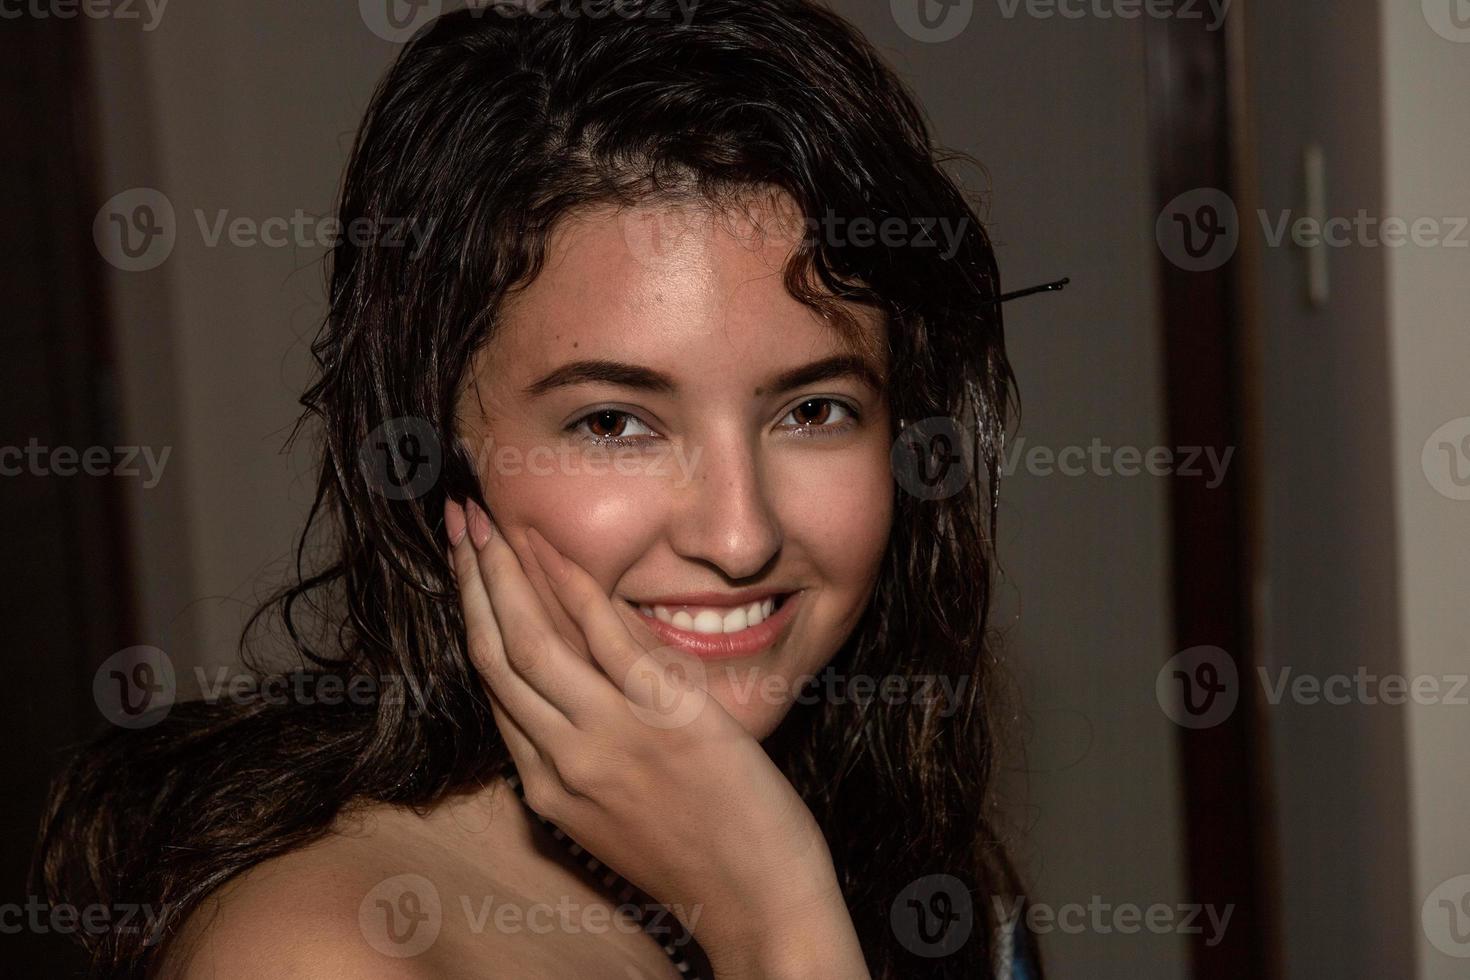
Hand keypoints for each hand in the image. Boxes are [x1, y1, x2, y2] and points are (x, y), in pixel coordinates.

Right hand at [444, 499, 868, 976]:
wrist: (760, 904)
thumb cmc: (701, 862)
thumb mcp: (615, 819)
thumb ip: (584, 763)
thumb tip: (577, 701)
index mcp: (547, 788)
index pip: (493, 688)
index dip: (472, 618)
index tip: (464, 569)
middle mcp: (563, 762)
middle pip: (495, 654)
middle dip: (469, 579)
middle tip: (455, 519)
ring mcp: (610, 738)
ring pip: (530, 641)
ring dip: (501, 571)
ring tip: (482, 517)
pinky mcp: (664, 716)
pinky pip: (604, 639)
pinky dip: (571, 586)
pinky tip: (551, 547)